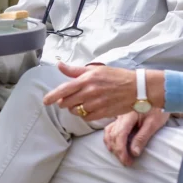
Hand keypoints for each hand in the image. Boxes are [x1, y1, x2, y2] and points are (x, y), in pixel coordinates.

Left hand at [43, 62, 159, 121]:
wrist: (136, 88)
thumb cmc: (116, 77)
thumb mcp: (95, 70)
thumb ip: (75, 70)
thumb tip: (59, 65)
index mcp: (87, 79)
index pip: (64, 89)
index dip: (52, 96)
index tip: (46, 101)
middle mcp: (90, 92)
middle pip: (67, 102)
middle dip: (65, 102)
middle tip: (69, 99)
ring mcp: (96, 104)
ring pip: (76, 111)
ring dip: (75, 108)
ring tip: (82, 102)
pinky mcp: (102, 113)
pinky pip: (86, 117)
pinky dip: (85, 115)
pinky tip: (90, 109)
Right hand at [103, 108, 170, 165]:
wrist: (158, 95)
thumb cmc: (158, 109)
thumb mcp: (153, 123)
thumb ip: (142, 137)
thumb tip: (134, 153)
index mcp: (128, 115)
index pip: (119, 135)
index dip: (121, 151)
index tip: (127, 161)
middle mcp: (120, 115)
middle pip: (112, 136)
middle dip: (117, 151)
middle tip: (127, 162)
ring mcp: (118, 116)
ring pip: (108, 132)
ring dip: (112, 146)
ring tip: (120, 156)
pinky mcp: (119, 117)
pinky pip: (109, 128)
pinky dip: (110, 139)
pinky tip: (113, 145)